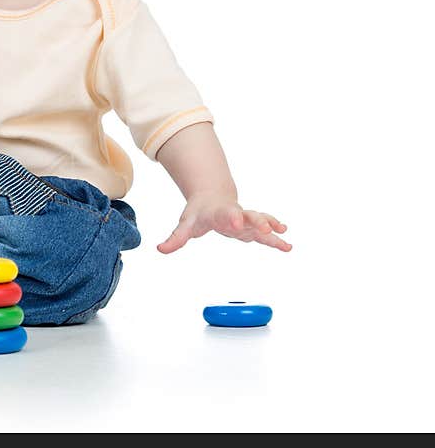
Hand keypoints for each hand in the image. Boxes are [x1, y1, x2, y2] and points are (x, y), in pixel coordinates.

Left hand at [157, 194, 290, 253]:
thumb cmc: (199, 214)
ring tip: (284, 237)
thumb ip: (175, 238)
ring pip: (261, 222)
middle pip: (248, 216)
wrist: (211, 198)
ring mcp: (246, 220)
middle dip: (257, 221)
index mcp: (219, 213)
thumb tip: (160, 249)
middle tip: (266, 228)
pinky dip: (276, 236)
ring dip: (271, 228)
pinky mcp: (252, 227)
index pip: (226, 215)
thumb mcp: (185, 224)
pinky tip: (286, 242)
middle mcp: (236, 215)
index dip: (231, 218)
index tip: (237, 222)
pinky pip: (267, 231)